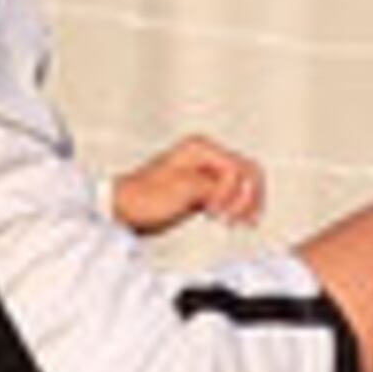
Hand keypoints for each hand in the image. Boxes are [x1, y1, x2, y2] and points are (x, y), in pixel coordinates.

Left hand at [109, 132, 267, 234]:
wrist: (123, 210)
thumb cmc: (143, 198)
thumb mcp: (182, 189)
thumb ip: (213, 187)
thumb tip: (232, 192)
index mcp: (200, 148)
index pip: (238, 168)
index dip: (233, 193)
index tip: (215, 211)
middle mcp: (205, 155)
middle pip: (248, 172)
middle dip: (249, 198)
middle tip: (244, 220)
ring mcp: (205, 171)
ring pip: (243, 183)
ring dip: (246, 204)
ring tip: (241, 222)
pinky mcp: (203, 188)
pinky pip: (232, 194)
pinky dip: (237, 207)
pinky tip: (233, 220)